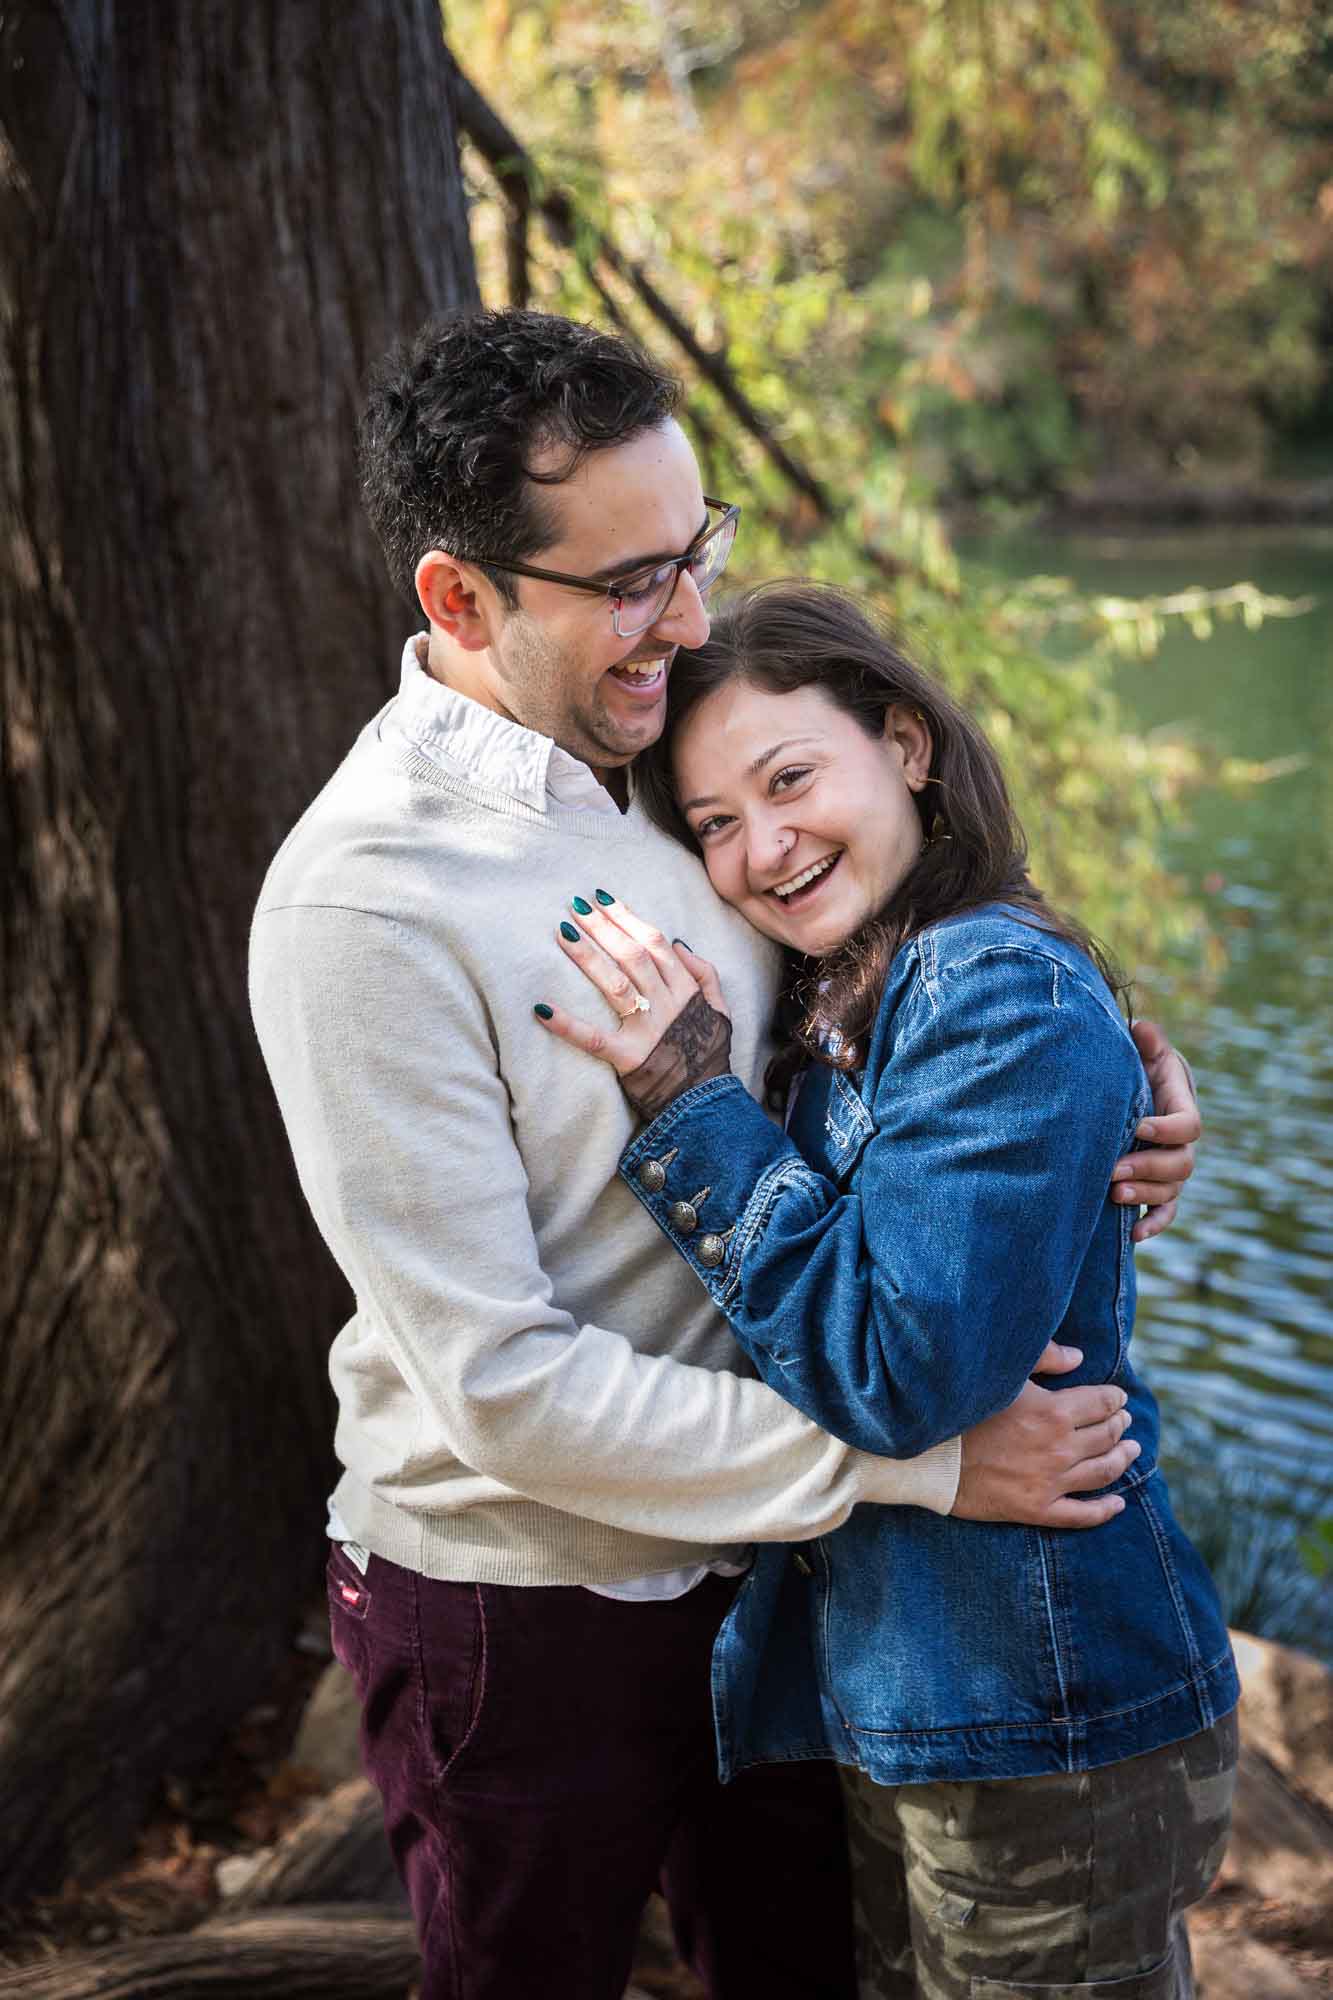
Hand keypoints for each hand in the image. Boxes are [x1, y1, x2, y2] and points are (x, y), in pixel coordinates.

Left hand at [534, 892, 733, 1118]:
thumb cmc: (708, 1054)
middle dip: (603, 927)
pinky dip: (567, 1025)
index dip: (628, 918)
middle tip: (575, 906)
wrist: (707, 1101)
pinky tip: (541, 1009)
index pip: (655, 943)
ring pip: (615, 985)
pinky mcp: (628, 1058)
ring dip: (587, 957)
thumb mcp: (720, 1010)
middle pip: (632, 955)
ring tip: (562, 933)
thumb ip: (705, 974)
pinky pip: (595, 1039)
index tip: (603, 899)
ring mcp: (647, 1030)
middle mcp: (667, 1004)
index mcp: (685, 990)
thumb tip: (680, 943)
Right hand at [952, 1341, 1138, 1528]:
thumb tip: (1079, 1357)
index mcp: (1054, 1412)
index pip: (1102, 1403)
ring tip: (1132, 1451)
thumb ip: (1043, 1357)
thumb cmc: (963, 1411)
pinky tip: (1119, 1503)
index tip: (1118, 1396)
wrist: (930, 1458)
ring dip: (1123, 1459)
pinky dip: (1105, 1510)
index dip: (1115, 1398)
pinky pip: (1082, 1515)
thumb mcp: (1002, 1374)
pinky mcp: (1037, 1509)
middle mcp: (1059, 1448)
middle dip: (1120, 1425)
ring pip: (1103, 1472)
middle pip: (1106, 1436)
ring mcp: (1051, 1482)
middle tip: (1125, 1421)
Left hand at [1109, 1020, 1201, 1242]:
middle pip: (1181, 1164)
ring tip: (1112, 1195)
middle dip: (1147, 1168)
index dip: (1167, 1129)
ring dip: (1144, 1196)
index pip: (1188, 1125)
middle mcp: (1180, 1141)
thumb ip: (1146, 1040)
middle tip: (1113, 1170)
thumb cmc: (1137, 1063)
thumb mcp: (1143, 1048)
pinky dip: (1152, 1224)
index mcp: (1180, 1105)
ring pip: (1171, 1191)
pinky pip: (1164, 1212)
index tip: (1138, 1127)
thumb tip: (1142, 1030)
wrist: (1132, 1086)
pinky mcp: (1157, 1185)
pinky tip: (1132, 1235)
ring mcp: (1170, 1167)